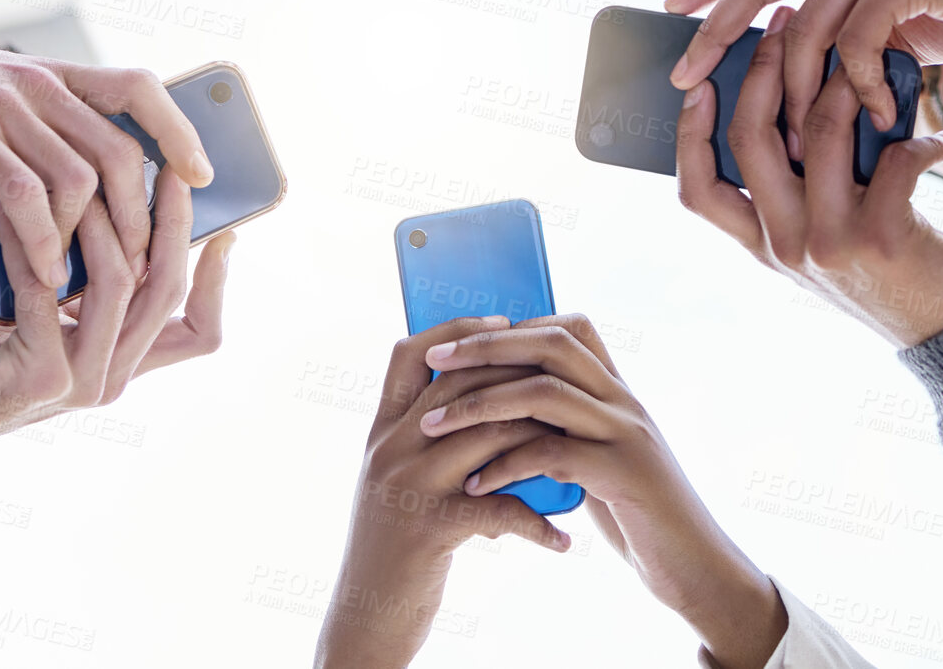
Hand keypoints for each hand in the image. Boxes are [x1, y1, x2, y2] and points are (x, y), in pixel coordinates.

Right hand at [0, 20, 213, 289]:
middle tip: (143, 260)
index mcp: (56, 73)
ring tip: (89, 280)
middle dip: (141, 214)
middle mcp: (39, 84)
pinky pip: (24, 195)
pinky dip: (42, 241)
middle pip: (119, 151)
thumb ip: (51, 124)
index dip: (177, 130)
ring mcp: (4, 107)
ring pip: (79, 178)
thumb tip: (99, 181)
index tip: (203, 173)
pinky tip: (45, 274)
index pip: (138, 88)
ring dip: (92, 238)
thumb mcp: (6, 93)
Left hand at [0, 172, 230, 476]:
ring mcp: (80, 381)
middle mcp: (115, 378)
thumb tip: (121, 212)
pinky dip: (37, 242)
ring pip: (119, 286)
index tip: (226, 229)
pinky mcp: (38, 375)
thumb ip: (91, 291)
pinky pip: (48, 291)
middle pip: (167, 292)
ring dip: (106, 222)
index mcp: (128, 365)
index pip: (201, 333)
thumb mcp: (54, 320)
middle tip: (167, 171)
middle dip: (172, 223)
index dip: (219, 282)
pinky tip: (21, 206)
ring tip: (91, 176)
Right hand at [314, 318, 569, 668]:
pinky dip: (538, 525)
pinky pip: (499, 508)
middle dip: (518, 375)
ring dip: (541, 440)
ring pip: (488, 433)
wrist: (365, 621)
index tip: (501, 322)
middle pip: (459, 383)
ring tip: (578, 448)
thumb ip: (431, 445)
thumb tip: (494, 410)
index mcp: (382, 432)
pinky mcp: (429, 526)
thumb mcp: (399, 485)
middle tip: (562, 378)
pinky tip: (563, 541)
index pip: (408, 354)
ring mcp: (407, 483)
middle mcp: (390, 448)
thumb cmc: (394, 551)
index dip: (456, 330)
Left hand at [423, 315, 787, 667]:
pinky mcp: (626, 475)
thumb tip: (505, 409)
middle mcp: (624, 401)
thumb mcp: (600, 457)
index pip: (567, 328)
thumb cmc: (638, 514)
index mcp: (616, 391)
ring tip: (434, 425)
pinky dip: (507, 466)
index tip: (462, 340)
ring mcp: (627, 435)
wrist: (699, 569)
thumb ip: (566, 427)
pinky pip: (554, 454)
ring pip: (546, 392)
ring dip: (482, 405)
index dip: (514, 325)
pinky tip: (476, 486)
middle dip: (487, 347)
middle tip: (436, 361)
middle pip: (551, 345)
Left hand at [666, 0, 942, 139]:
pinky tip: (884, 117)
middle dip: (717, 30)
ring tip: (800, 141)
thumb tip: (799, 78)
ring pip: (808, 23)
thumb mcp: (902, 20)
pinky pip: (859, 39)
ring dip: (800, 89)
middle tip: (684, 75)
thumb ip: (852, 31)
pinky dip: (864, 86)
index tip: (672, 8)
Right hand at [676, 6, 942, 347]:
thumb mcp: (819, 241)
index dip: (689, 131)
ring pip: (819, 133)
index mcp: (760, 243)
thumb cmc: (884, 270)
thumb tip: (787, 107)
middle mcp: (784, 243)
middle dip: (766, 69)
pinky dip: (919, 139)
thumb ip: (793, 192)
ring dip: (846, 84)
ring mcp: (828, 241)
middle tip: (787, 24)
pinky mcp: (882, 238)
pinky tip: (936, 138)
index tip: (699, 80)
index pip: (696, 189)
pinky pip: (892, 160)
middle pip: (749, 139)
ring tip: (869, 61)